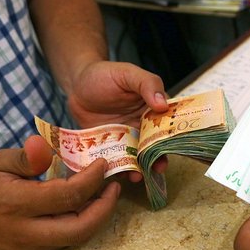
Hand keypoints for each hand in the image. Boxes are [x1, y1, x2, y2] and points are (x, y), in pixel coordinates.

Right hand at [0, 136, 119, 249]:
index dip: (91, 180)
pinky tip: (86, 204)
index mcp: (16, 205)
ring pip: (77, 237)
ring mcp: (31, 247)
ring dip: (97, 216)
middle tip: (114, 186)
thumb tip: (43, 145)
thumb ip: (24, 158)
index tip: (103, 163)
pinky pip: (66, 240)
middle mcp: (27, 231)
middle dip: (105, 208)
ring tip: (104, 193)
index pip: (67, 197)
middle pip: (80, 229)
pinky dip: (82, 222)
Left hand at [66, 60, 168, 180]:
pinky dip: (119, 169)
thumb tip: (163, 105)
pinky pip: (118, 160)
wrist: (77, 85)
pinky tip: (118, 175)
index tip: (172, 148)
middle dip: (158, 158)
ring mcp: (128, 138)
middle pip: (155, 145)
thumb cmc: (105, 74)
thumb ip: (147, 84)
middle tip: (158, 168)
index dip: (172, 137)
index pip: (168, 123)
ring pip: (138, 156)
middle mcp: (143, 125)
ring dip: (140, 168)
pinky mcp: (111, 146)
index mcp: (153, 108)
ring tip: (137, 176)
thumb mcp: (128, 74)